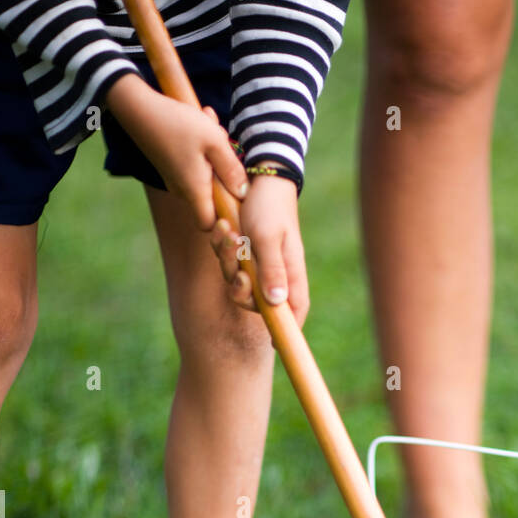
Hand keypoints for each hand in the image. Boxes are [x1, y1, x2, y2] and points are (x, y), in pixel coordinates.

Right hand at [105, 74, 246, 228]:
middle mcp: (182, 191)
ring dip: (214, 154)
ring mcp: (174, 179)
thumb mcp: (214, 141)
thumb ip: (232, 169)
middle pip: (211, 198)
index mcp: (194, 191)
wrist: (137, 107)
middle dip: (224, 174)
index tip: (234, 197)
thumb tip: (243, 194)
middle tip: (226, 145)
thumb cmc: (177, 123)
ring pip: (204, 176)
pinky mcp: (170, 167)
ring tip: (212, 124)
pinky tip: (203, 123)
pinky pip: (194, 164)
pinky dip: (202, 149)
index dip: (223, 219)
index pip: (209, 225)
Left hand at [209, 170, 308, 325]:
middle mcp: (277, 272)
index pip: (295, 311)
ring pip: (239, 281)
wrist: (259, 173)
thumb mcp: (268, 238)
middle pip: (259, 303)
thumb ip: (271, 270)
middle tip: (237, 273)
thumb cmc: (268, 206)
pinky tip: (222, 227)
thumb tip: (277, 303)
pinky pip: (229, 261)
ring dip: (227, 262)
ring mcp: (260, 262)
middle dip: (241, 291)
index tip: (274, 344)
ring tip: (227, 233)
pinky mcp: (245, 250)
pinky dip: (222, 248)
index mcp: (291, 272)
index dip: (286, 329)